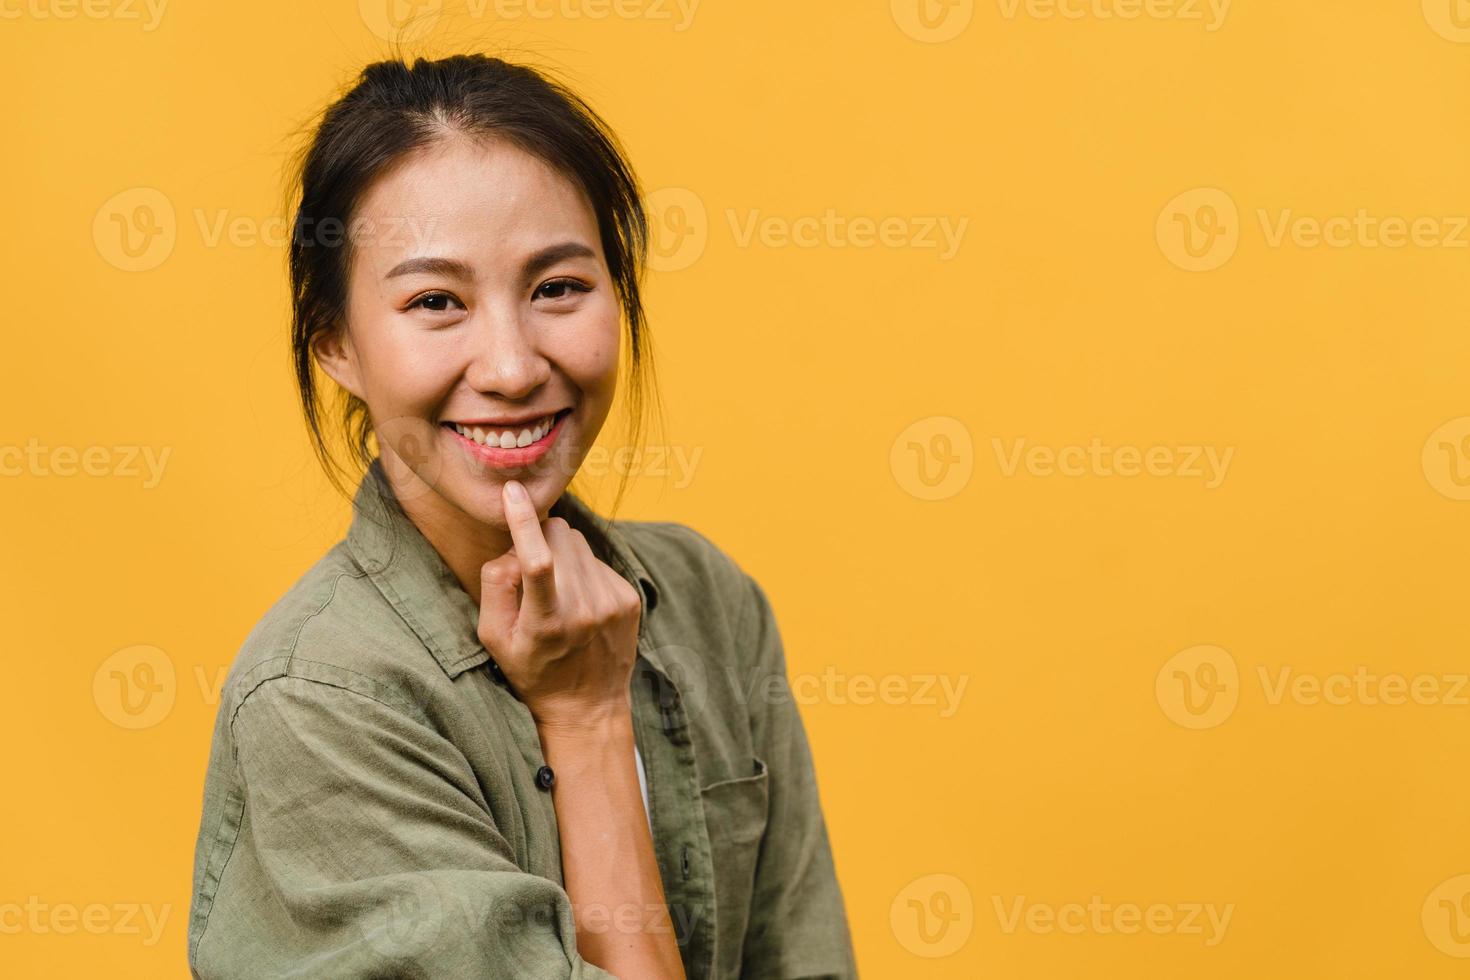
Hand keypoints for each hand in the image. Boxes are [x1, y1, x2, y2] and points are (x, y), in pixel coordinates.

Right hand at [476, 479, 643, 731]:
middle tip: (531, 574)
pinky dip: (582, 570)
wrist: (589, 706)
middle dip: (539, 539)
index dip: (523, 521)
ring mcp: (612, 602)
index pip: (536, 561)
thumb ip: (495, 588)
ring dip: (561, 555)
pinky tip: (578, 602)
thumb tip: (514, 549)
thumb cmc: (532, 671)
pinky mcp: (629, 597)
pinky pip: (596, 559)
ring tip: (556, 592)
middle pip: (558, 535)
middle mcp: (584, 609)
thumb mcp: (494, 639)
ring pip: (578, 542)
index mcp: (546, 622)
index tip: (513, 492)